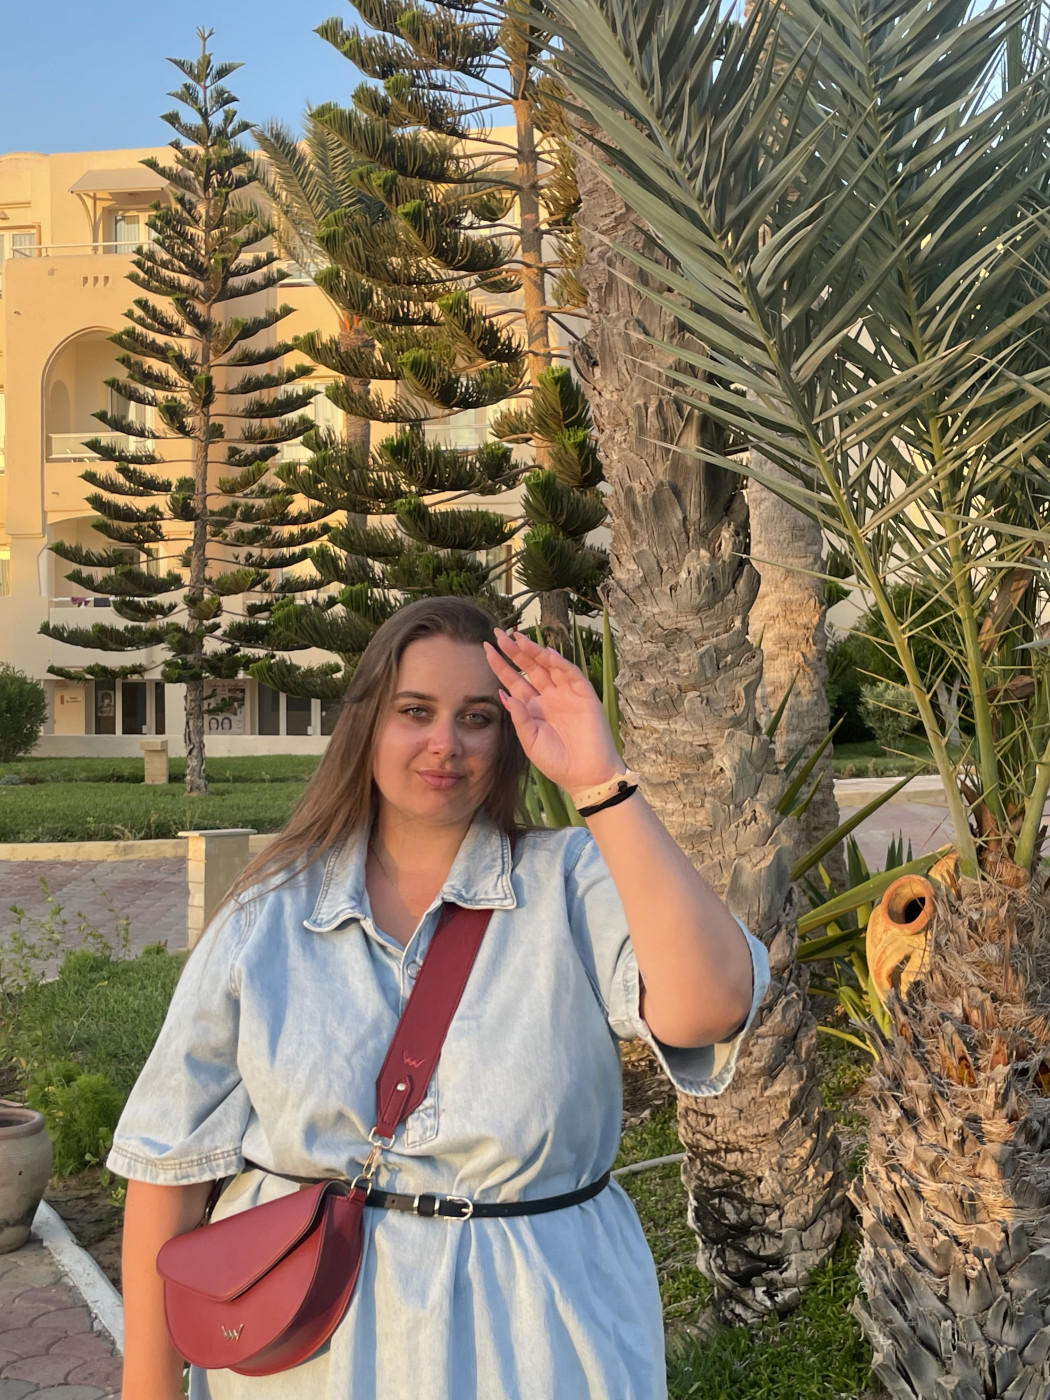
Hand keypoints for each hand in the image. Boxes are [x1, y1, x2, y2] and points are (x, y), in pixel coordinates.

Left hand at [483, 629, 622, 797]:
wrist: (585, 776)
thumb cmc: (557, 762)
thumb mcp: (530, 741)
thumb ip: (519, 718)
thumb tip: (503, 694)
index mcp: (533, 707)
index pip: (513, 680)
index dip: (501, 665)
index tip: (486, 649)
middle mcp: (548, 697)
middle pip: (529, 667)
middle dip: (514, 651)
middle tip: (499, 634)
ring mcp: (566, 694)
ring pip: (549, 666)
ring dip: (535, 652)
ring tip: (519, 639)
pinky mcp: (585, 696)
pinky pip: (571, 675)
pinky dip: (561, 664)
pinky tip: (547, 654)